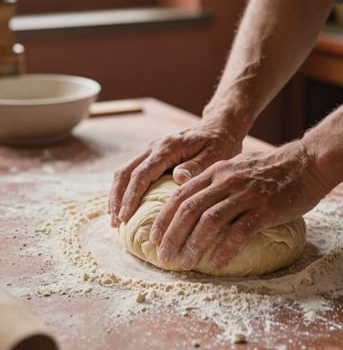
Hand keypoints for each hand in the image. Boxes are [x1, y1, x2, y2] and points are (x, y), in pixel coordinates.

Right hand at [108, 120, 242, 226]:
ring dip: (117, 195)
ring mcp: (152, 150)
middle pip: (126, 172)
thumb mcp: (215, 154)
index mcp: (168, 147)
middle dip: (117, 198)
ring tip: (114, 220)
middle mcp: (155, 147)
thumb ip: (196, 166)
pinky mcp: (153, 156)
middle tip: (114, 223)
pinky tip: (124, 207)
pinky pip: (132, 172)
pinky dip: (124, 190)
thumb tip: (177, 177)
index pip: (142, 173)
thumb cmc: (220, 143)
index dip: (131, 196)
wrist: (218, 126)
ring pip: (125, 172)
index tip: (124, 216)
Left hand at [149, 140, 329, 269]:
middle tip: (163, 256)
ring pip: (209, 221)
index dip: (164, 217)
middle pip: (189, 209)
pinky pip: (239, 232)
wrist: (307, 163)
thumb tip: (195, 201)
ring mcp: (245, 194)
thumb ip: (215, 181)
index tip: (154, 237)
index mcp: (216, 171)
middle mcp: (226, 181)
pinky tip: (216, 263)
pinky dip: (224, 249)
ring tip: (185, 263)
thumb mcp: (236, 167)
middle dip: (172, 235)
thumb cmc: (271, 169)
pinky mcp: (264, 209)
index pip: (180, 195)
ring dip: (193, 244)